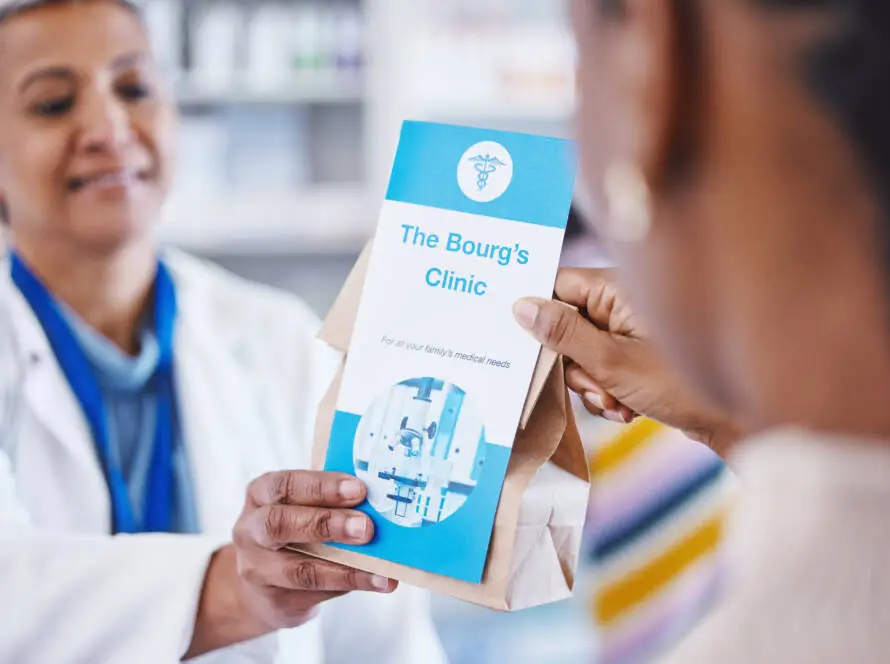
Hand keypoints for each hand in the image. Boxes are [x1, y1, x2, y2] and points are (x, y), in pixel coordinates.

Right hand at [186, 471, 395, 657]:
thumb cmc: (294, 529)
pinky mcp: (274, 602)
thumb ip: (331, 501)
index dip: (321, 487)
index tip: (358, 489)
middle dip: (325, 524)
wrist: (262, 584)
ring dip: (344, 568)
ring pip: (299, 570)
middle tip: (365, 528)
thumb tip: (380, 502)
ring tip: (380, 569)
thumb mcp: (301, 506)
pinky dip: (350, 586)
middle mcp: (250, 531)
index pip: (284, 485)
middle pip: (278, 524)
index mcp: (260, 495)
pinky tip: (377, 581)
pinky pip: (315, 594)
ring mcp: (257, 570)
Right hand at [513, 268, 741, 454]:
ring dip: (591, 384)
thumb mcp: (611, 362)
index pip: (559, 286)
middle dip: (573, 365)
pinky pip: (603, 368)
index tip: (522, 340)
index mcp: (618, 288)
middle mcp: (624, 303)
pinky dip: (608, 390)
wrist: (735, 420)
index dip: (539, 313)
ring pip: (583, 353)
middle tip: (593, 387)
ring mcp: (631, 330)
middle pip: (568, 324)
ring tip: (616, 403)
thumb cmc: (681, 385)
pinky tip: (627, 409)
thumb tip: (521, 307)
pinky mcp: (638, 355)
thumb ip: (563, 334)